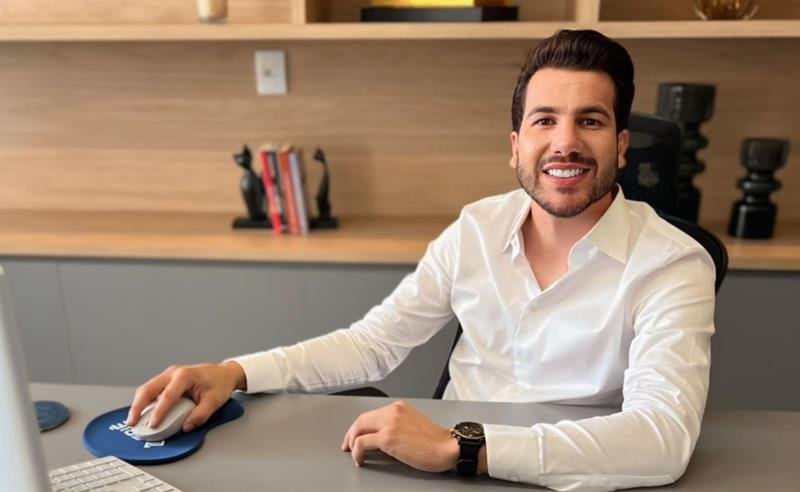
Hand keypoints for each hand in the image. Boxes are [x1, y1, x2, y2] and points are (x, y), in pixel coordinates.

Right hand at [126, 361, 245, 431]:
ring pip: (147, 388)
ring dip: (138, 404)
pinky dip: (144, 401)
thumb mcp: (215, 401)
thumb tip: (186, 427)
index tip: (153, 425)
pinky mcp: (167, 380)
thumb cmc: (220, 383)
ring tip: (133, 420)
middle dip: (138, 406)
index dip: (159, 411)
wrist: (224, 373)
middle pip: (149, 388)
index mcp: (185, 375)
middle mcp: (173, 373)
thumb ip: (200, 415)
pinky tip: (142, 413)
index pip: (168, 395)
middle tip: (132, 422)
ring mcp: (168, 375)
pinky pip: (151, 390)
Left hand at [341, 400, 458, 472]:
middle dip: (351, 433)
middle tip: (347, 445)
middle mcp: (392, 411)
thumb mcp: (414, 424)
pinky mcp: (388, 438)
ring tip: (352, 453)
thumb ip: (398, 425)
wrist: (448, 447)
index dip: (360, 426)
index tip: (355, 435)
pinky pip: (362, 443)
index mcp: (399, 407)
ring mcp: (389, 423)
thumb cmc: (436, 441)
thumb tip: (381, 438)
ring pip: (358, 429)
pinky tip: (360, 459)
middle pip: (361, 419)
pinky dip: (357, 452)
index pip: (372, 414)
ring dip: (352, 442)